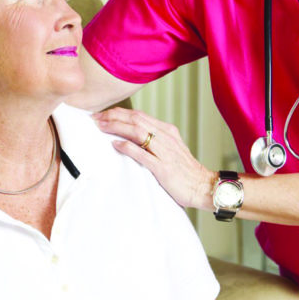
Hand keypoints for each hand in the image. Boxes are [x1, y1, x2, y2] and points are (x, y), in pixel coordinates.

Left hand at [93, 107, 214, 210]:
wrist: (203, 186)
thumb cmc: (185, 171)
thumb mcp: (171, 149)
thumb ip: (155, 141)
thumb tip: (132, 137)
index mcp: (167, 131)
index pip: (139, 115)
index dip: (119, 113)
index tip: (103, 115)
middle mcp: (166, 137)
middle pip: (135, 119)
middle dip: (113, 116)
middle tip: (95, 118)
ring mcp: (165, 151)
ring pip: (137, 132)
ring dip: (116, 127)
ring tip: (101, 127)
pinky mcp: (163, 167)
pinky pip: (142, 153)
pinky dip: (127, 147)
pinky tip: (115, 144)